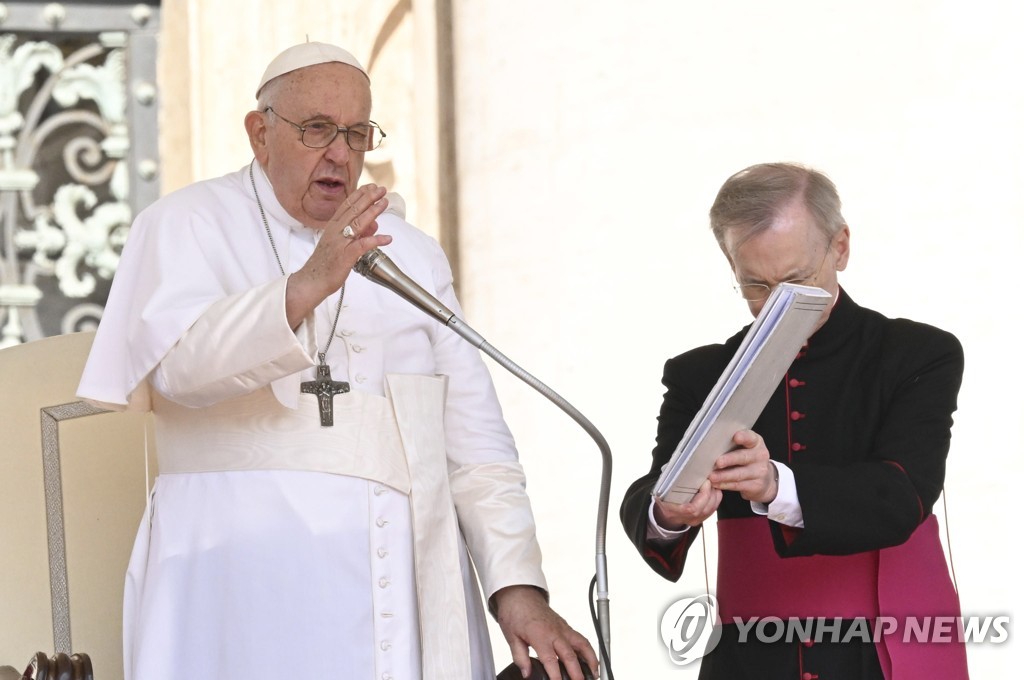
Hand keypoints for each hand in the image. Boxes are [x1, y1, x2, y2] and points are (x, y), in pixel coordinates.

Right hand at [286, 183, 390, 326]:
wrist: (312, 281)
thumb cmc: (326, 263)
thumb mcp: (341, 244)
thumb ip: (357, 233)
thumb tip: (374, 224)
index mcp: (333, 226)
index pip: (347, 205)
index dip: (360, 194)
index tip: (371, 186)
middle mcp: (335, 231)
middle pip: (354, 209)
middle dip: (369, 197)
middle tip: (381, 189)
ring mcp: (340, 242)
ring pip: (358, 223)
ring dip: (373, 211)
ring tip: (385, 203)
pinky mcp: (345, 256)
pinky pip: (362, 245)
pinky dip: (376, 240)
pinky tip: (387, 238)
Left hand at [492, 585, 598, 679]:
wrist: (519, 594)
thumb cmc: (515, 613)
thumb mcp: (511, 637)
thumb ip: (520, 657)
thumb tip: (527, 673)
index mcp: (540, 635)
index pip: (550, 659)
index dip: (556, 675)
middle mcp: (554, 631)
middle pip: (569, 655)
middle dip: (576, 673)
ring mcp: (562, 628)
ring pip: (582, 644)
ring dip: (590, 660)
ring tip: (594, 674)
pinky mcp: (565, 626)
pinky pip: (581, 639)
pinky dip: (588, 650)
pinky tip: (590, 661)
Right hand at [653, 478, 721, 529]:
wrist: (664, 511)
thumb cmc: (663, 496)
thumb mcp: (662, 488)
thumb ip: (670, 478)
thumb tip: (678, 464)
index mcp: (672, 510)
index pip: (692, 509)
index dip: (702, 496)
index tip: (705, 482)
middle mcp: (684, 518)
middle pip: (704, 509)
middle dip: (710, 493)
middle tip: (711, 480)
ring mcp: (692, 520)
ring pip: (710, 510)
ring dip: (715, 496)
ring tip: (714, 484)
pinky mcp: (699, 520)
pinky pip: (711, 511)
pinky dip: (716, 500)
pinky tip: (715, 490)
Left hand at [707, 429, 777, 503]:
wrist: (764, 478)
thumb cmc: (747, 458)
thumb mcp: (744, 447)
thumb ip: (731, 443)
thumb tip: (709, 444)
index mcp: (756, 442)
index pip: (751, 437)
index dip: (744, 437)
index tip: (736, 437)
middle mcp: (760, 456)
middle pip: (744, 457)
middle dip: (729, 459)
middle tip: (718, 462)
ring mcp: (760, 472)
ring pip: (740, 474)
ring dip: (724, 475)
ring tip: (712, 476)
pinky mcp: (757, 485)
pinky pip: (738, 485)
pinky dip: (725, 485)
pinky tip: (716, 484)